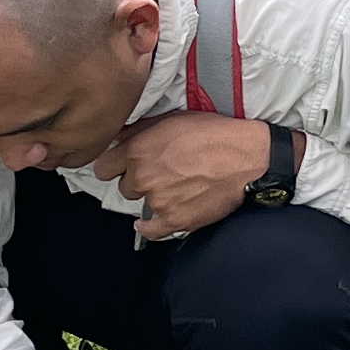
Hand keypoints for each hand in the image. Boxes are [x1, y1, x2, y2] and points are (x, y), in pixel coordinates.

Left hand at [93, 111, 272, 241]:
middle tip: (159, 172)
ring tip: (174, 186)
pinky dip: (148, 227)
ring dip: (151, 197)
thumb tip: (119, 137)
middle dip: (136, 180)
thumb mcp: (172, 118)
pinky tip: (147, 223)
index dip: (113, 165)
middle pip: (123, 186)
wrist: (246, 158)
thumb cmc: (214, 134)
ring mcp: (157, 200)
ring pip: (140, 203)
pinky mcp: (174, 219)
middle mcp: (142, 176)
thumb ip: (140, 130)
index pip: (103, 167)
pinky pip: (150, 230)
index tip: (120, 166)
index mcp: (138, 150)